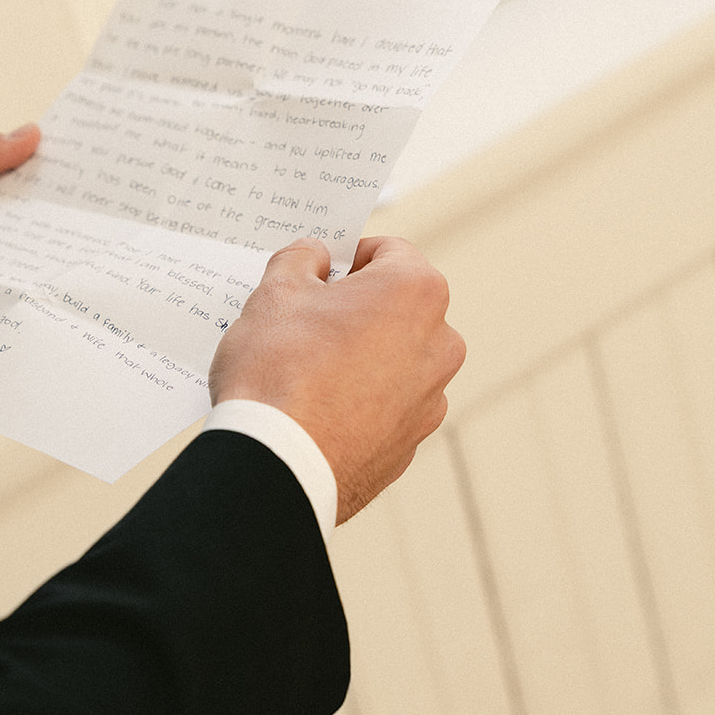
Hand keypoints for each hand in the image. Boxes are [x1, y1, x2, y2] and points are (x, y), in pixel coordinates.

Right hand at [209, 236, 464, 522]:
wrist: (277, 463)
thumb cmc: (280, 372)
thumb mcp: (276, 292)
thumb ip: (300, 259)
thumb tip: (314, 256)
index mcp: (415, 291)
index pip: (387, 251)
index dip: (347, 258)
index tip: (319, 276)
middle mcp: (439, 343)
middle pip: (397, 306)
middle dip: (357, 308)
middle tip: (306, 322)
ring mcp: (430, 397)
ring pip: (395, 357)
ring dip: (361, 355)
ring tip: (308, 370)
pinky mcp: (411, 441)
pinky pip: (387, 404)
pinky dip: (361, 400)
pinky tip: (318, 407)